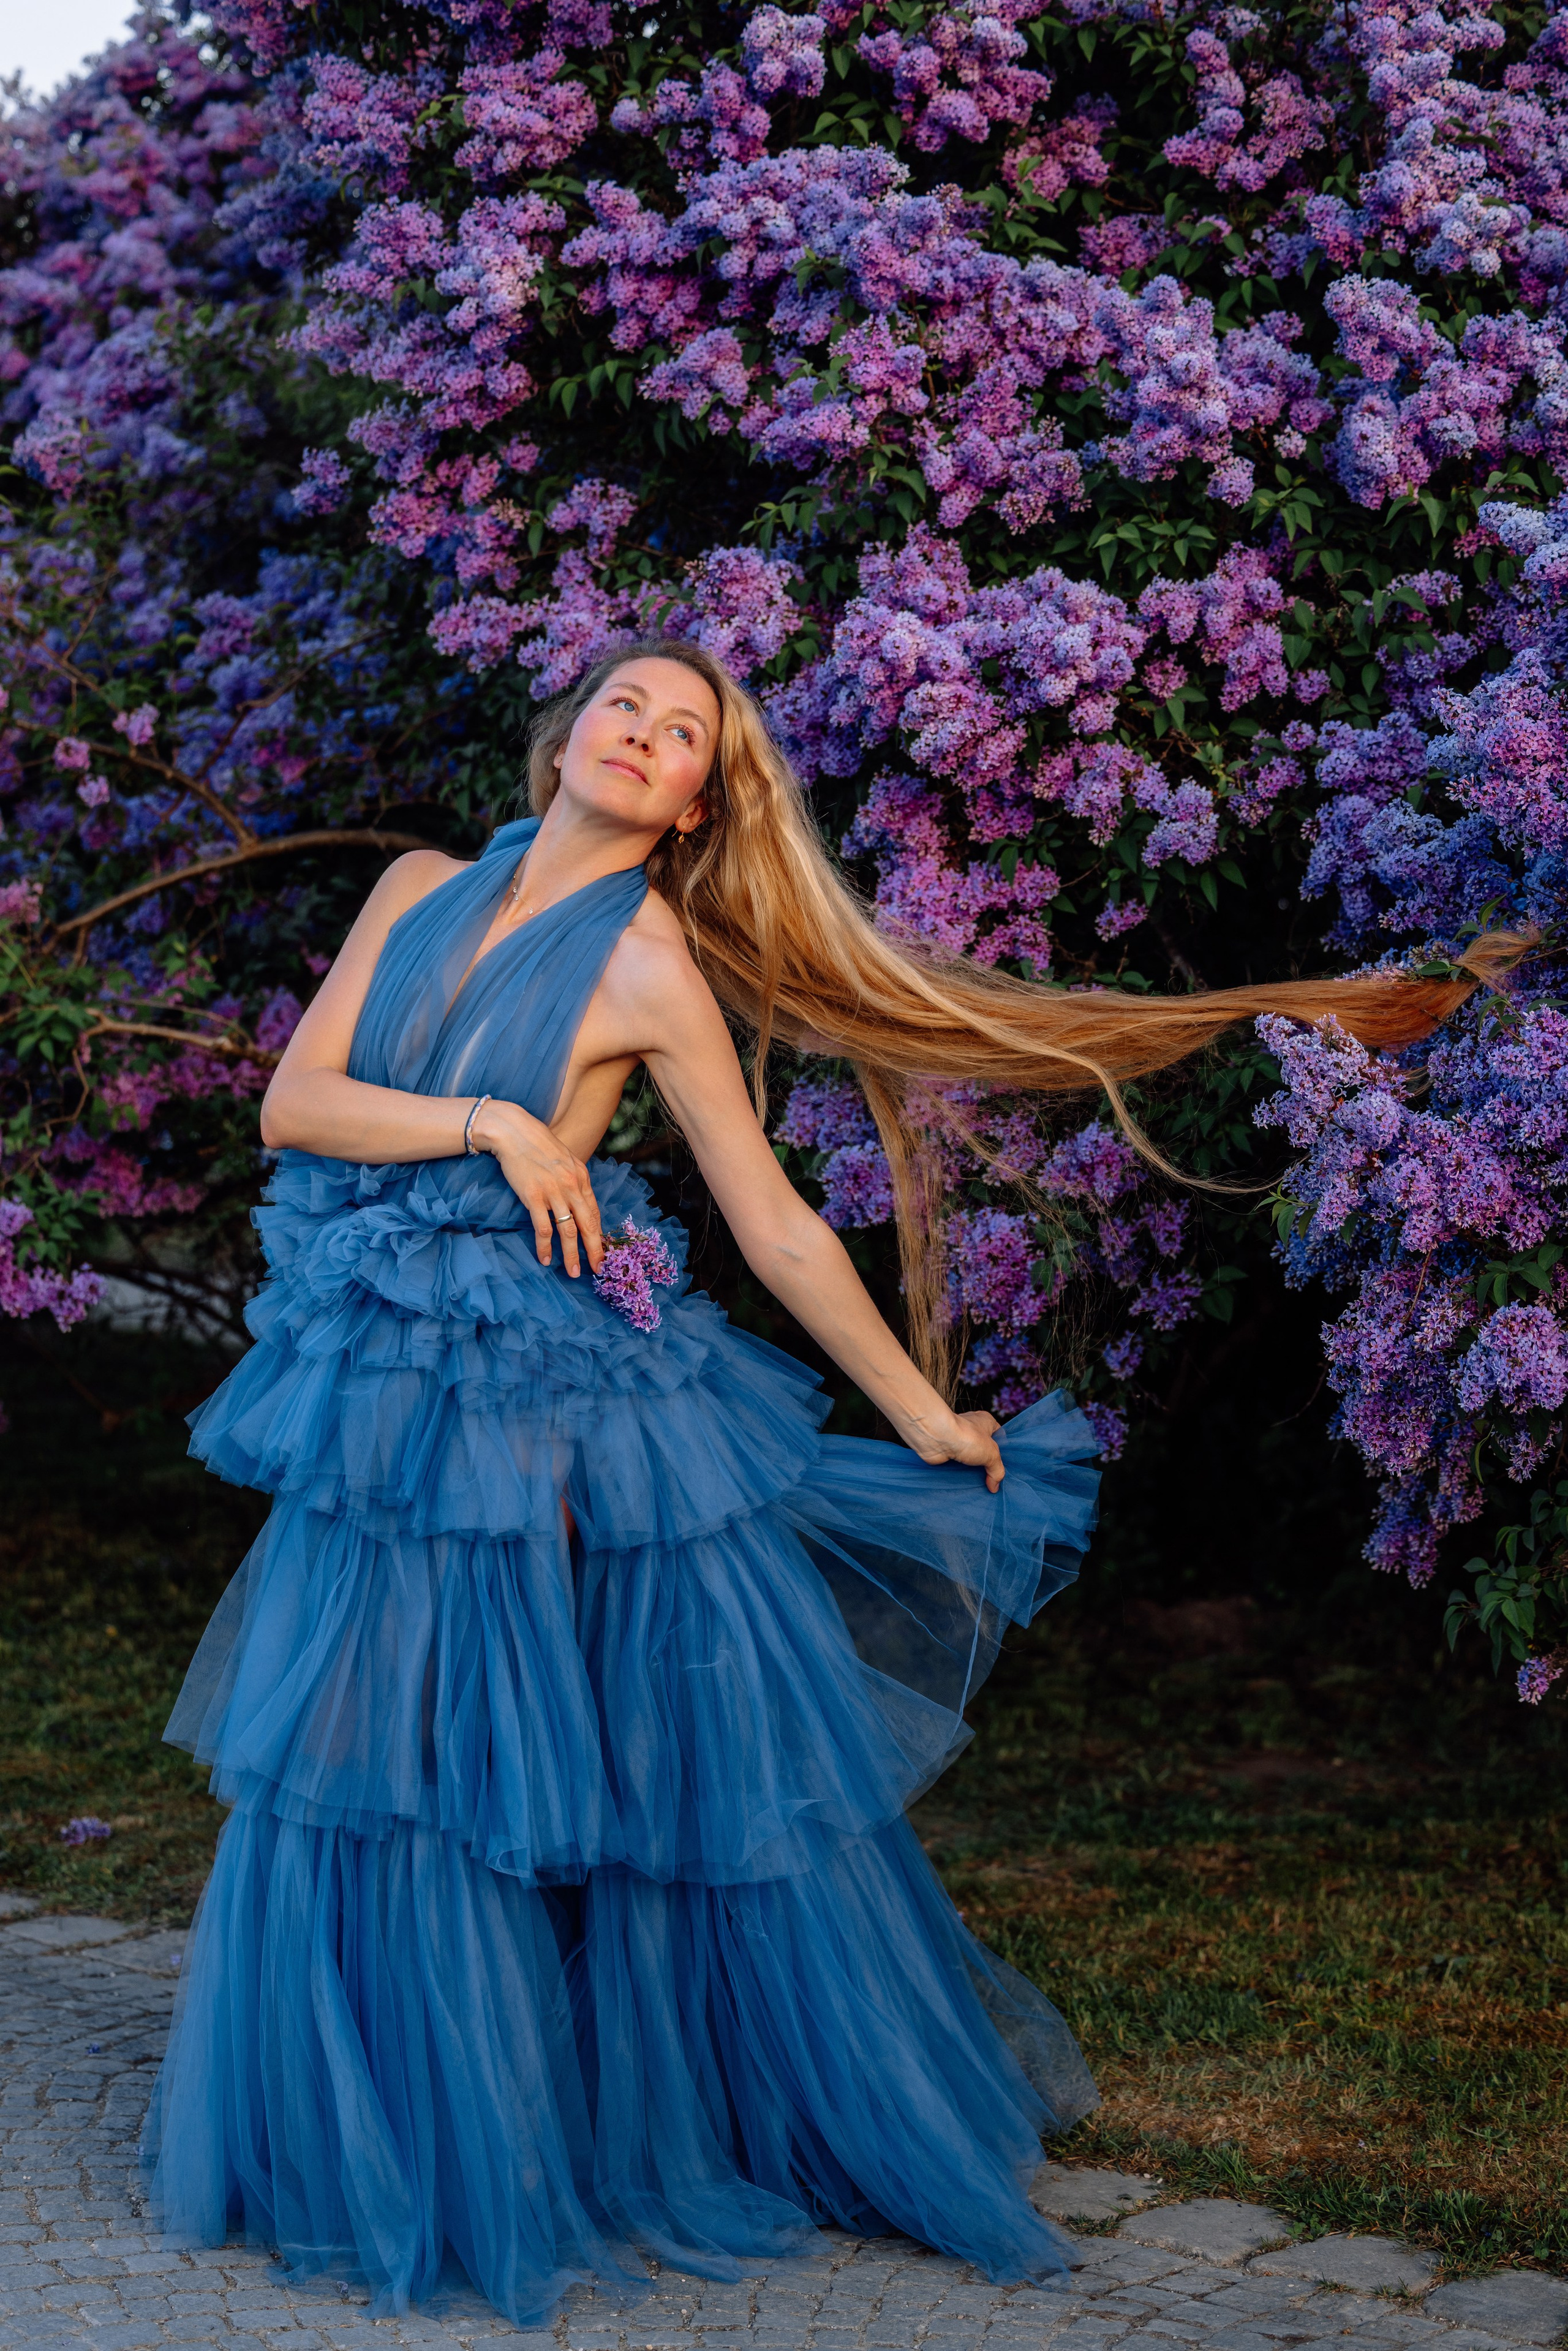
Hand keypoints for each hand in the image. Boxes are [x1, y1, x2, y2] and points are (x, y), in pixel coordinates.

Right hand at [469, 1097, 603, 1276]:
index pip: (594, 1212)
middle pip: (588, 1225)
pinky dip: (545, 1246)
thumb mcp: (564, 1160)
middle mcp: (571, 1186)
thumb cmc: (537, 1146)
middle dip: (594, 1250)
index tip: (602, 1251)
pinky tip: (545, 1258)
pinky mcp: (534, 1197)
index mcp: (581, 1177)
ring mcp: (553, 1192)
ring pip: (568, 1231)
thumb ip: (573, 1180)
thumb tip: (578, 1202)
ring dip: (571, 1255)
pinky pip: (543, 1228)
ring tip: (573, 1272)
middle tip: (597, 1269)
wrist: (514, 1132)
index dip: (599, 1234)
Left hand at [901, 1406, 1005, 1492]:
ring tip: (980, 1487)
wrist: (936, 1438)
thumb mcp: (991, 1454)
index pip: (999, 1437)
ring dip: (972, 1472)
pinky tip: (966, 1485)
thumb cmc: (966, 1437)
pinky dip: (960, 1475)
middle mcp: (971, 1429)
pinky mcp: (947, 1452)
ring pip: (970, 1460)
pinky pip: (957, 1466)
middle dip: (987, 1465)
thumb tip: (995, 1487)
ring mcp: (958, 1441)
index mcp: (985, 1422)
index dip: (1003, 1452)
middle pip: (984, 1451)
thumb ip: (997, 1470)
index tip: (1005, 1468)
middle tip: (993, 1481)